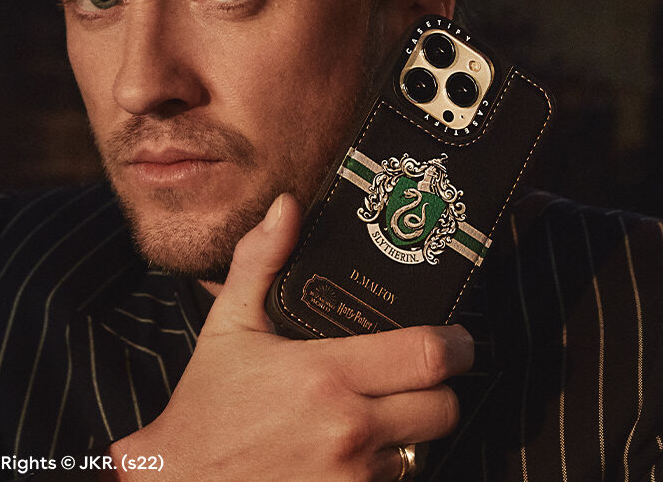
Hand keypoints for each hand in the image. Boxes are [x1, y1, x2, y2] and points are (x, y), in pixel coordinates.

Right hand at [109, 194, 474, 480]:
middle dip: (440, 390)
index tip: (455, 338)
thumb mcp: (229, 328)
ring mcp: (352, 476)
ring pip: (422, 449)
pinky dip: (383, 466)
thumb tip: (287, 207)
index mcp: (326, 374)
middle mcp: (348, 429)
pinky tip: (352, 451)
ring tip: (376, 413)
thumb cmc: (206, 410)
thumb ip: (260, 261)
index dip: (456, 345)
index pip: (428, 356)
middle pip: (444, 409)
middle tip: (423, 376)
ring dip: (409, 431)